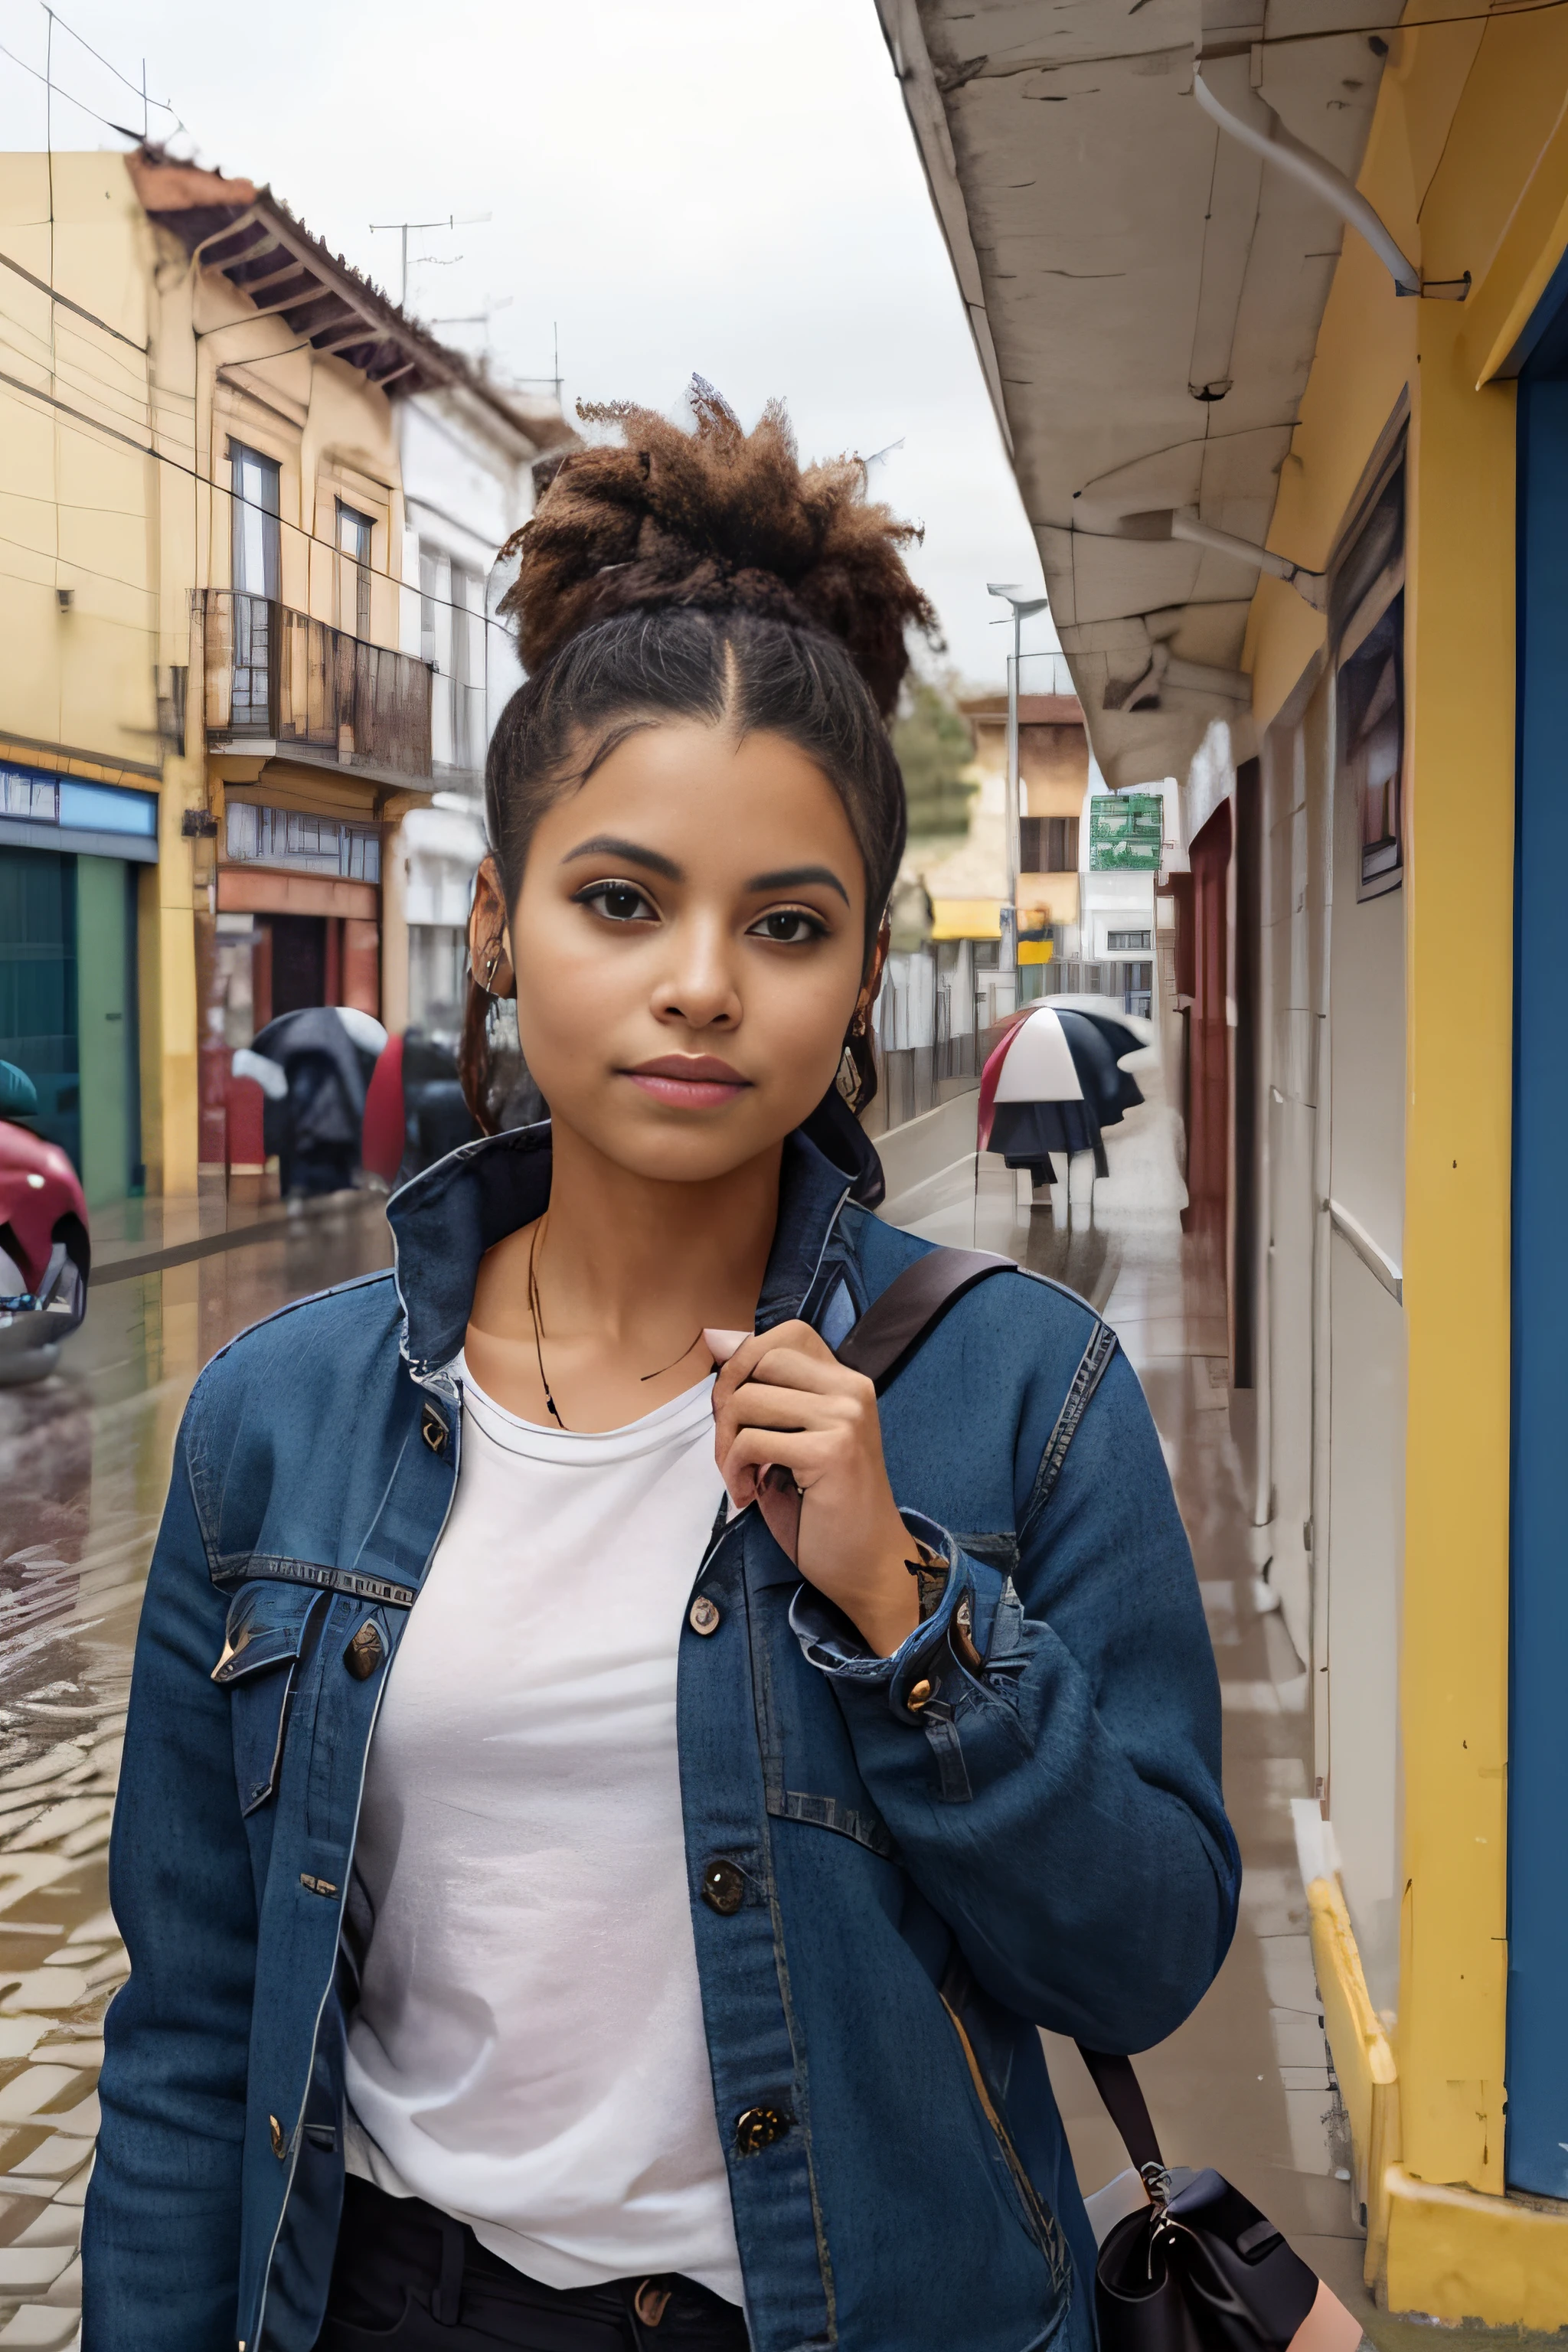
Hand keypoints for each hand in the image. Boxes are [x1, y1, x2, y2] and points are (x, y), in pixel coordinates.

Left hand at [707, 1320, 919, 1657]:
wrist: (868, 1563)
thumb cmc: (826, 1505)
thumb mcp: (796, 1437)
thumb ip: (769, 1394)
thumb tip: (714, 1342)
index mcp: (847, 1381)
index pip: (786, 1334)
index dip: (747, 1361)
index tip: (735, 1406)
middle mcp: (851, 1390)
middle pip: (760, 1359)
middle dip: (727, 1400)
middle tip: (730, 1445)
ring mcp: (844, 1418)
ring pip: (748, 1399)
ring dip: (727, 1443)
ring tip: (739, 1474)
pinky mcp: (831, 1452)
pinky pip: (752, 1441)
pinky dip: (736, 1469)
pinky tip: (749, 1494)